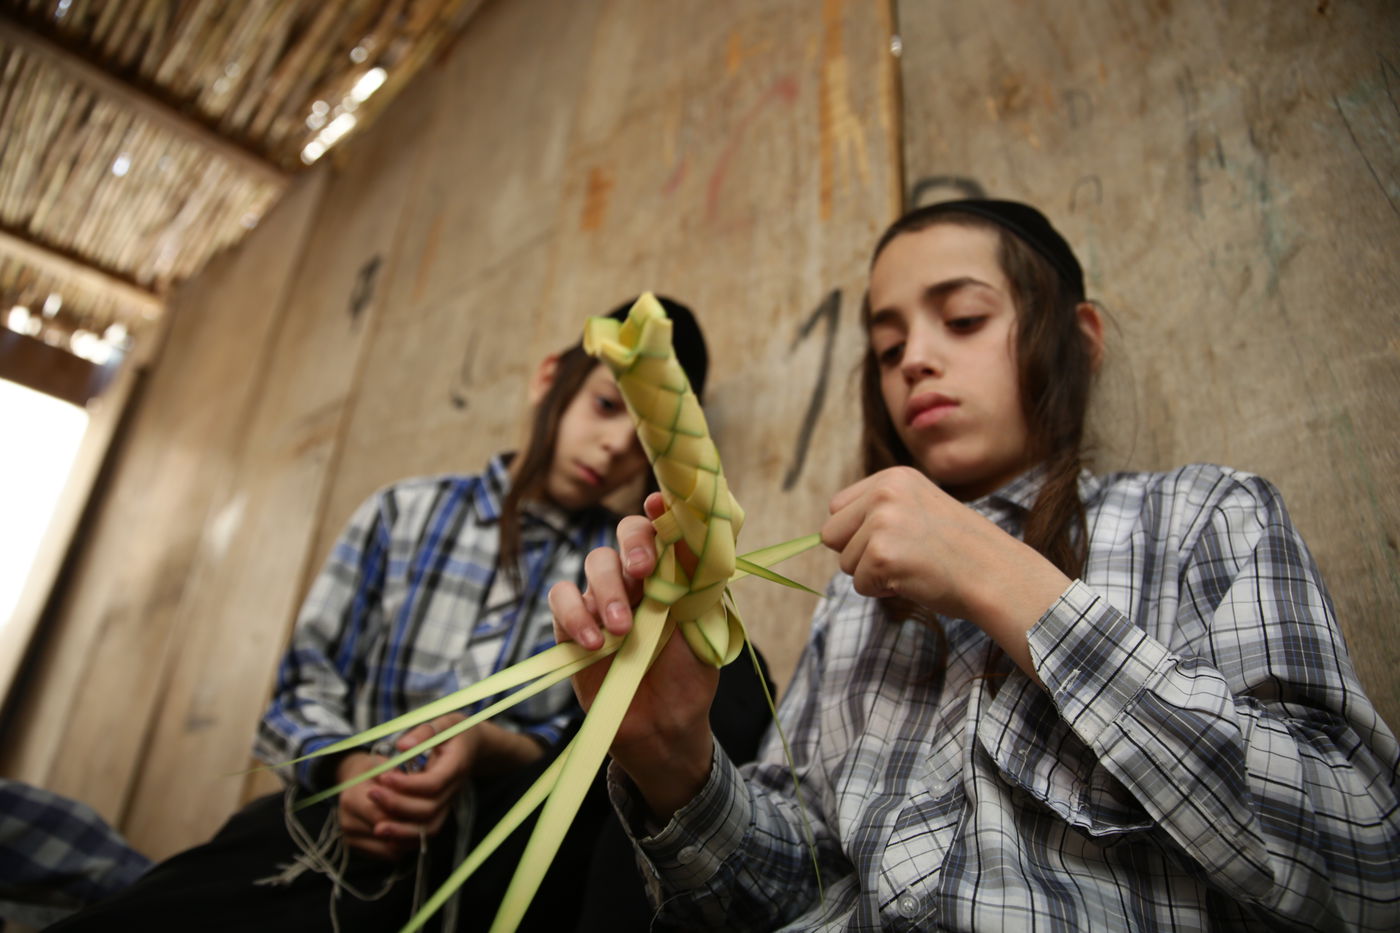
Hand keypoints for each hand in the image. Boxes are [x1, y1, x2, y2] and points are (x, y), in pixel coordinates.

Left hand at [336, 712, 474, 858]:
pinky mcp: (440, 812)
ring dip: (401, 830)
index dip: (407, 784)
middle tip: (371, 793)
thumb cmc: (454, 732)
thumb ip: (425, 732)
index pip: (433, 783)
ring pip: (428, 828)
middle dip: (397, 805)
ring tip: (375, 827)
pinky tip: (385, 832)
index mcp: (456, 766)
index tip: (383, 775)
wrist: (473, 746)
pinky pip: (424, 832)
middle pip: (428, 809)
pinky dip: (405, 836)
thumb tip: (402, 746)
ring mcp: (448, 804)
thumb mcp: (444, 723)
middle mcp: (454, 790)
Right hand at [548, 493, 718, 819]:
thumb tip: (700, 531)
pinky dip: (574, 614)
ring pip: (594, 562)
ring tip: (621, 629)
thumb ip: (701, 578)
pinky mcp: (572, 625)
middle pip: (626, 533)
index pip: (664, 525)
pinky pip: (562, 599)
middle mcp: (637, 577)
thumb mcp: (707, 625)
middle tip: (644, 572)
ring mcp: (603, 598)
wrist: (664, 727)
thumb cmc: (690, 674)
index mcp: (673, 570)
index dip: (660, 509)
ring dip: (608, 590)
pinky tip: (592, 641)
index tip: (659, 505)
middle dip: (634, 545)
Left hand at [821, 467, 1069, 680]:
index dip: (858, 533)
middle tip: (903, 556)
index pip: (837, 507)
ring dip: (873, 574)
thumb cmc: (959, 549)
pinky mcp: (881, 555)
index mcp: (893, 477)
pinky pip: (859, 585)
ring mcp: (882, 522)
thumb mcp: (918, 508)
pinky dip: (883, 590)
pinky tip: (916, 579)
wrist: (997, 574)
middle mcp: (884, 492)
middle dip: (858, 554)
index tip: (895, 539)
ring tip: (915, 566)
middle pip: (831, 534)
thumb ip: (879, 511)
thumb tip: (826, 534)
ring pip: (845, 562)